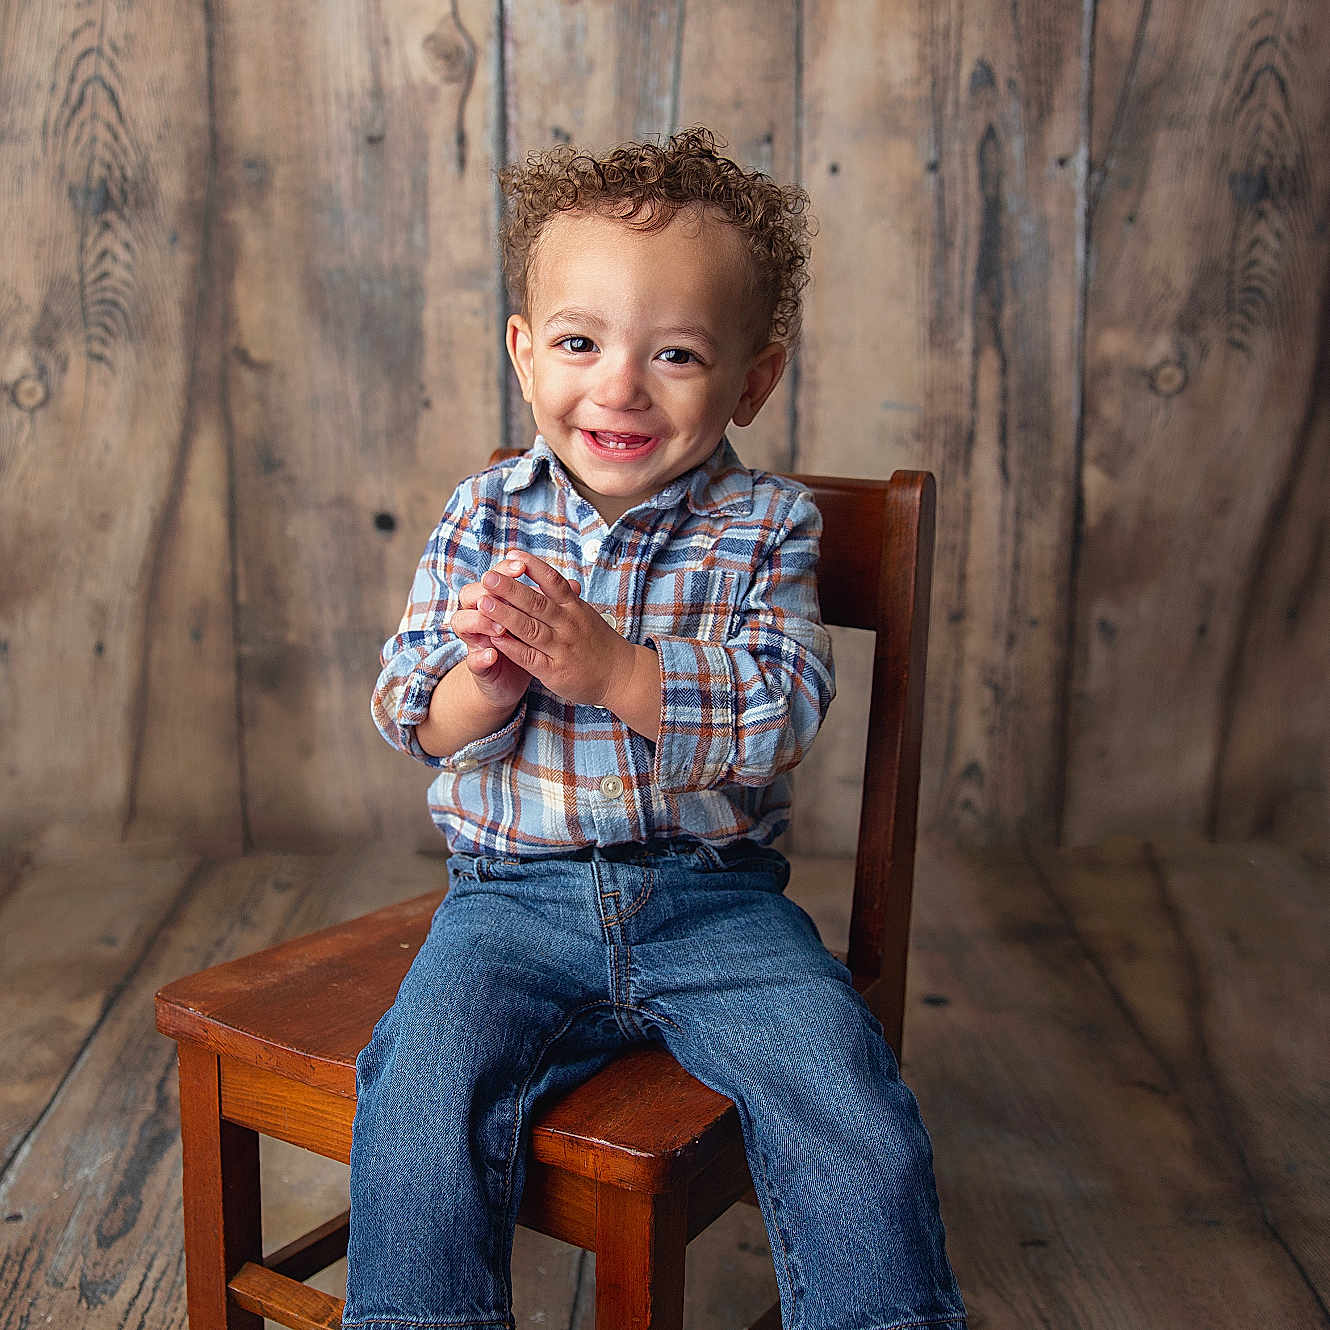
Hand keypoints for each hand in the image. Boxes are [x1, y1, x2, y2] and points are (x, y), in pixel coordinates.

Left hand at [473, 549, 632, 707]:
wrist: (620, 675)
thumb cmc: (598, 642)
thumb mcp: (586, 614)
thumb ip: (568, 597)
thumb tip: (552, 575)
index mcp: (575, 607)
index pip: (553, 581)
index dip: (532, 566)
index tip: (512, 554)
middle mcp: (568, 624)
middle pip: (537, 602)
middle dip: (511, 589)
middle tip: (488, 577)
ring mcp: (561, 648)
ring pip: (530, 628)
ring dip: (505, 615)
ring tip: (484, 603)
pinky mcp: (553, 670)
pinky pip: (529, 657)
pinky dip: (511, 647)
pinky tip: (493, 638)